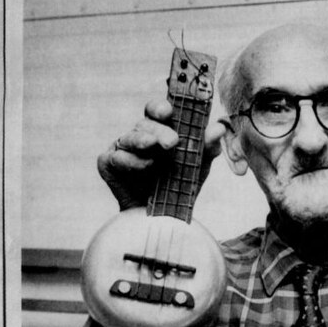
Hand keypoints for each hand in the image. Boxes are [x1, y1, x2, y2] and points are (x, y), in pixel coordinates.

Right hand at [97, 99, 226, 210]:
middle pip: (145, 124)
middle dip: (159, 131)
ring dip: (142, 142)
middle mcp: (138, 135)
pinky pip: (116, 158)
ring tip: (154, 150)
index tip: (169, 111)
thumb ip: (207, 147)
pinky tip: (145, 166)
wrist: (162, 219)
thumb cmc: (179, 186)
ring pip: (129, 138)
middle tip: (172, 142)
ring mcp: (121, 148)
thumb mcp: (198, 167)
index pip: (156, 110)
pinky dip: (131, 162)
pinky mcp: (108, 164)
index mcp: (159, 129)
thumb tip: (219, 128)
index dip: (160, 107)